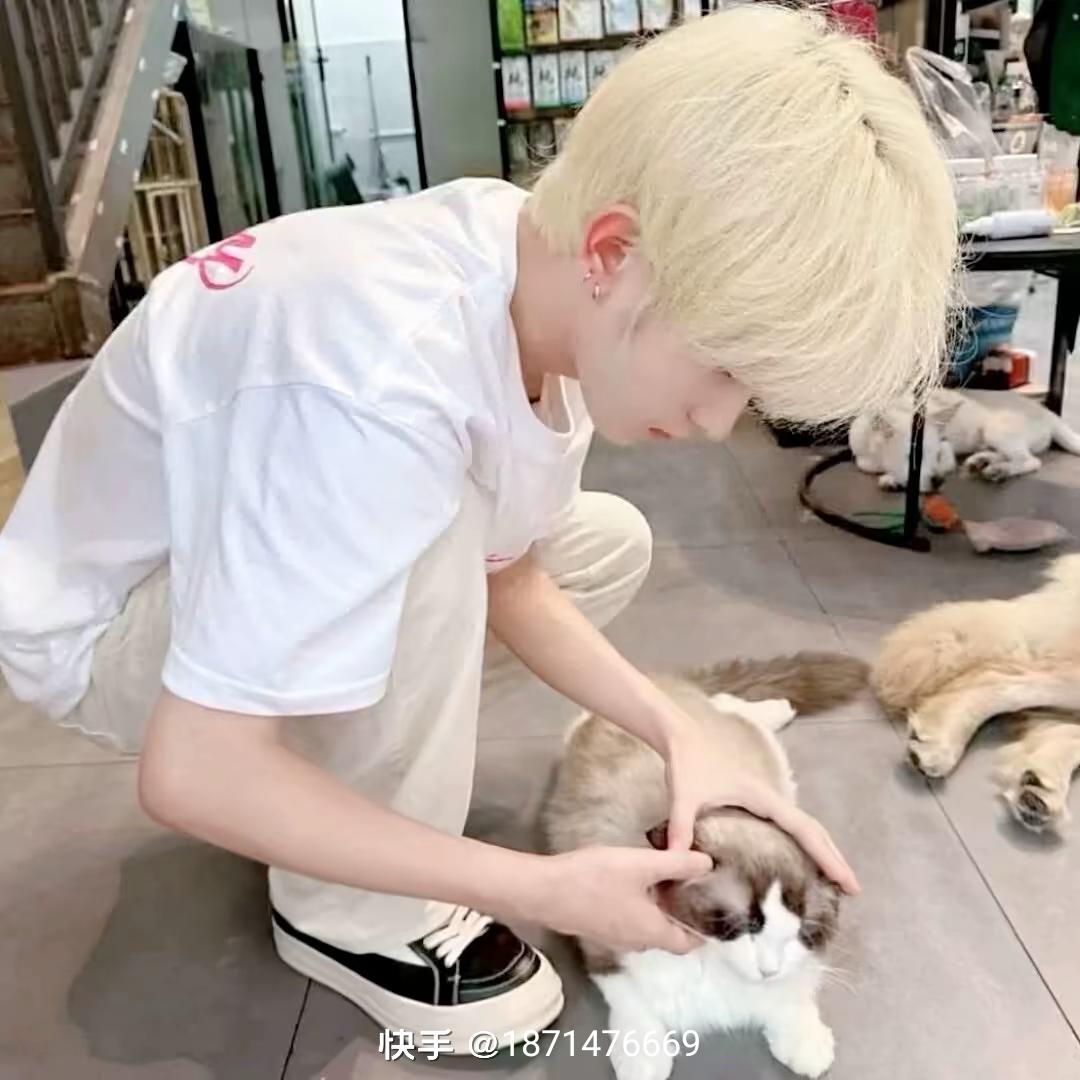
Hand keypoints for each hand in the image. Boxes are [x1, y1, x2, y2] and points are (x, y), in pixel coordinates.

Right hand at [531, 846, 712, 953]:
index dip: (703, 928)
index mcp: (652, 932)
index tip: (710, 903)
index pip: (688, 943)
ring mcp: (613, 937)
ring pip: (646, 925)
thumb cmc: (596, 879)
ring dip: (657, 906)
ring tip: (662, 874)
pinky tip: (632, 879)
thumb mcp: (641, 864)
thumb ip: (677, 864)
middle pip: (667, 933)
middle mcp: (636, 942)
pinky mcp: (597, 926)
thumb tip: (708, 865)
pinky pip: (627, 920)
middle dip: (679, 910)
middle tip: (688, 880)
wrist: (543, 890)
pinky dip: (638, 905)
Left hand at [663, 711, 860, 894]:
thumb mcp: (683, 795)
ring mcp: (765, 800)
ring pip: (802, 827)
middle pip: (812, 830)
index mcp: (762, 797)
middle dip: (833, 857)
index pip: (804, 829)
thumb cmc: (687, 761)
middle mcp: (770, 799)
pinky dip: (803, 843)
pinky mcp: (756, 802)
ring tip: (836, 881)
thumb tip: (678, 860)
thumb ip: (680, 827)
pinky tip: (801, 861)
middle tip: (852, 889)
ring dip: (821, 850)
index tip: (847, 880)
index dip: (827, 855)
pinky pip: (788, 826)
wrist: (682, 736)